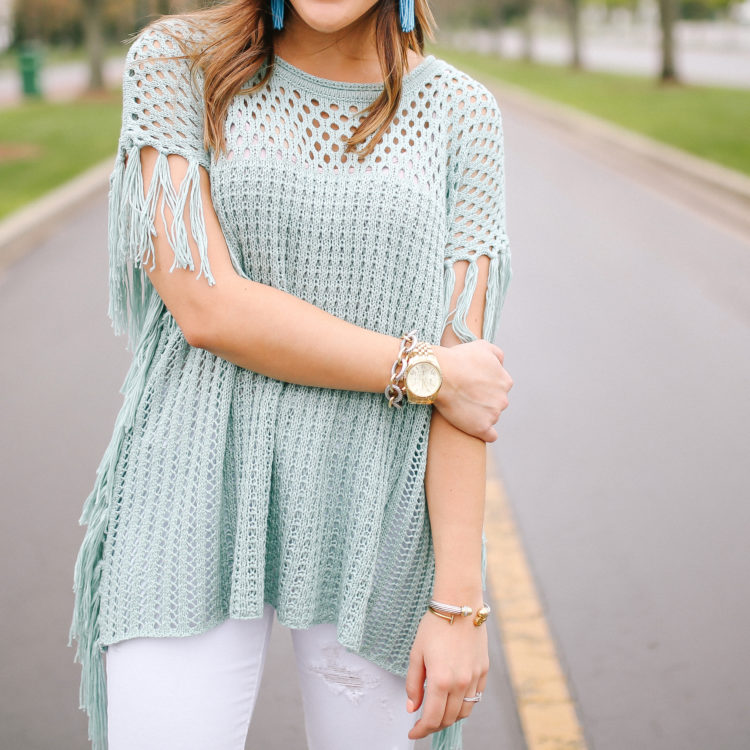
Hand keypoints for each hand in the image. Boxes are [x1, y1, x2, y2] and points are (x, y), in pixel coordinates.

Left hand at [404, 609, 488, 739]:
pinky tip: (454, 698)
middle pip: (449, 719)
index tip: (413, 732)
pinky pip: (475, 697)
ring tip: (438, 712)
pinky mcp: (483, 670)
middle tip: (422, 722)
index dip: (421, 730)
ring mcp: (474, 678)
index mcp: (441, 680)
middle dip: (434, 725)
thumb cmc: (435, 625)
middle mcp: (460, 683)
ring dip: (450, 717)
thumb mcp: (416, 653)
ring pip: (464, 712)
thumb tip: (412, 707)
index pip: (432, 718)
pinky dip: (464, 704)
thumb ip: (413, 683)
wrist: (459, 605)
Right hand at [433, 341, 512, 441]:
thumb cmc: (458, 358)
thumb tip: (501, 365)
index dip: (485, 386)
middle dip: (484, 400)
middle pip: (496, 403)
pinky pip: (490, 436)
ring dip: (480, 414)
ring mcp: (493, 415)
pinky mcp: (481, 428)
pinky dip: (484, 433)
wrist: (439, 374)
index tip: (471, 385)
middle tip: (465, 395)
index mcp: (505, 381)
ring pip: (491, 417)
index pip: (500, 387)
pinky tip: (475, 427)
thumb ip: (497, 355)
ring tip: (462, 407)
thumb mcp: (482, 346)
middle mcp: (503, 399)